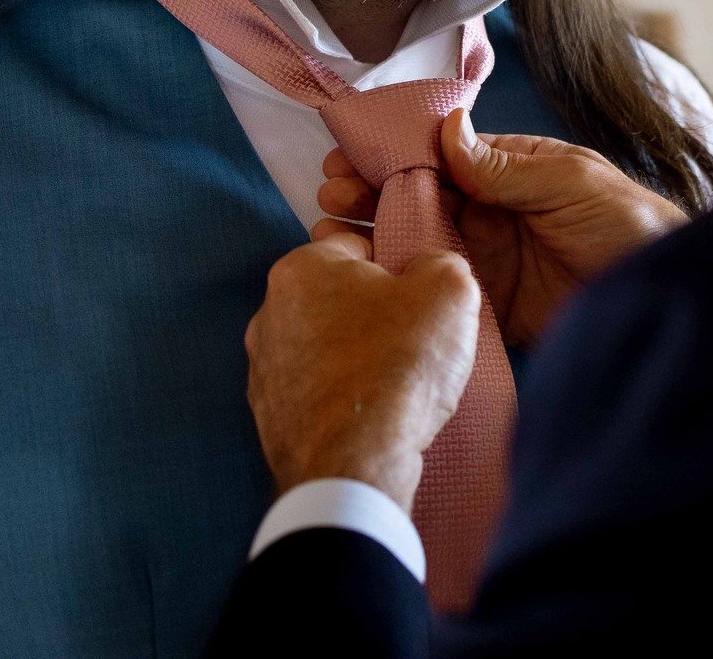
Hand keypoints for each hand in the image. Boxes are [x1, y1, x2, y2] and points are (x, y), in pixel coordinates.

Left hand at [243, 231, 482, 512]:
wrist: (355, 467)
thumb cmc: (398, 367)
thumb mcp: (450, 290)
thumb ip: (441, 260)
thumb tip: (430, 270)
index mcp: (301, 268)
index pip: (357, 245)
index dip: (398, 266)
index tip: (421, 296)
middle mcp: (268, 312)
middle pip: (339, 297)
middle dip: (374, 311)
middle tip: (414, 338)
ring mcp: (263, 369)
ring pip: (326, 345)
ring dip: (357, 355)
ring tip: (397, 381)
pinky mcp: (268, 417)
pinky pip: (317, 391)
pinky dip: (342, 396)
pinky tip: (373, 412)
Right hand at [313, 110, 686, 345]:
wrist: (659, 294)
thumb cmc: (629, 223)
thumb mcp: (570, 181)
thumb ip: (506, 166)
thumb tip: (449, 129)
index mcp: (508, 172)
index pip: (438, 156)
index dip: (391, 154)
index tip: (348, 154)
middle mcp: (489, 213)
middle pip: (415, 199)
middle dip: (368, 193)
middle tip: (329, 194)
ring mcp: (484, 260)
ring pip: (414, 244)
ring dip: (370, 237)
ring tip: (327, 233)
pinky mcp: (487, 306)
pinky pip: (434, 293)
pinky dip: (398, 287)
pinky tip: (363, 283)